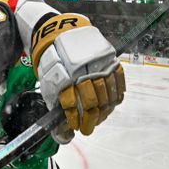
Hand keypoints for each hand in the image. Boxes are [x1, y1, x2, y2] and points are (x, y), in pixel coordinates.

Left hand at [32, 14, 125, 140]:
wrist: (62, 35)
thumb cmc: (54, 64)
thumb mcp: (49, 83)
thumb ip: (56, 106)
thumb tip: (64, 133)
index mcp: (65, 77)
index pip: (72, 104)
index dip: (74, 120)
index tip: (76, 127)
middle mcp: (84, 72)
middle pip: (92, 103)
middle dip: (90, 121)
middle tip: (87, 129)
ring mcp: (100, 66)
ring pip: (107, 96)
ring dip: (103, 112)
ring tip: (97, 119)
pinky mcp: (111, 61)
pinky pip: (119, 84)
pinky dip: (116, 98)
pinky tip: (110, 105)